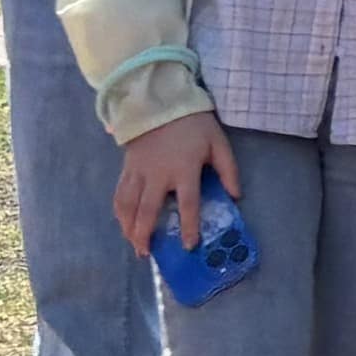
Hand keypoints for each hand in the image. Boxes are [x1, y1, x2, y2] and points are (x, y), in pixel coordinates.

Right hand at [112, 110, 238, 253]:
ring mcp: (139, 172)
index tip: (188, 245)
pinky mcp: (127, 167)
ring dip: (128, 227)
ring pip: (128, 205)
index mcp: (183, 169)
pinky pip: (119, 193)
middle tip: (147, 253)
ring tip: (133, 243)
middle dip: (144, 235)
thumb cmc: (194, 125)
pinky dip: (119, 211)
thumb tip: (236, 196)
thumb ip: (228, 170)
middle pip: (147, 210)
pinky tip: (122, 222)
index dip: (189, 226)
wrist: (161, 102)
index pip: (187, 203)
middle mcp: (158, 174)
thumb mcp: (218, 143)